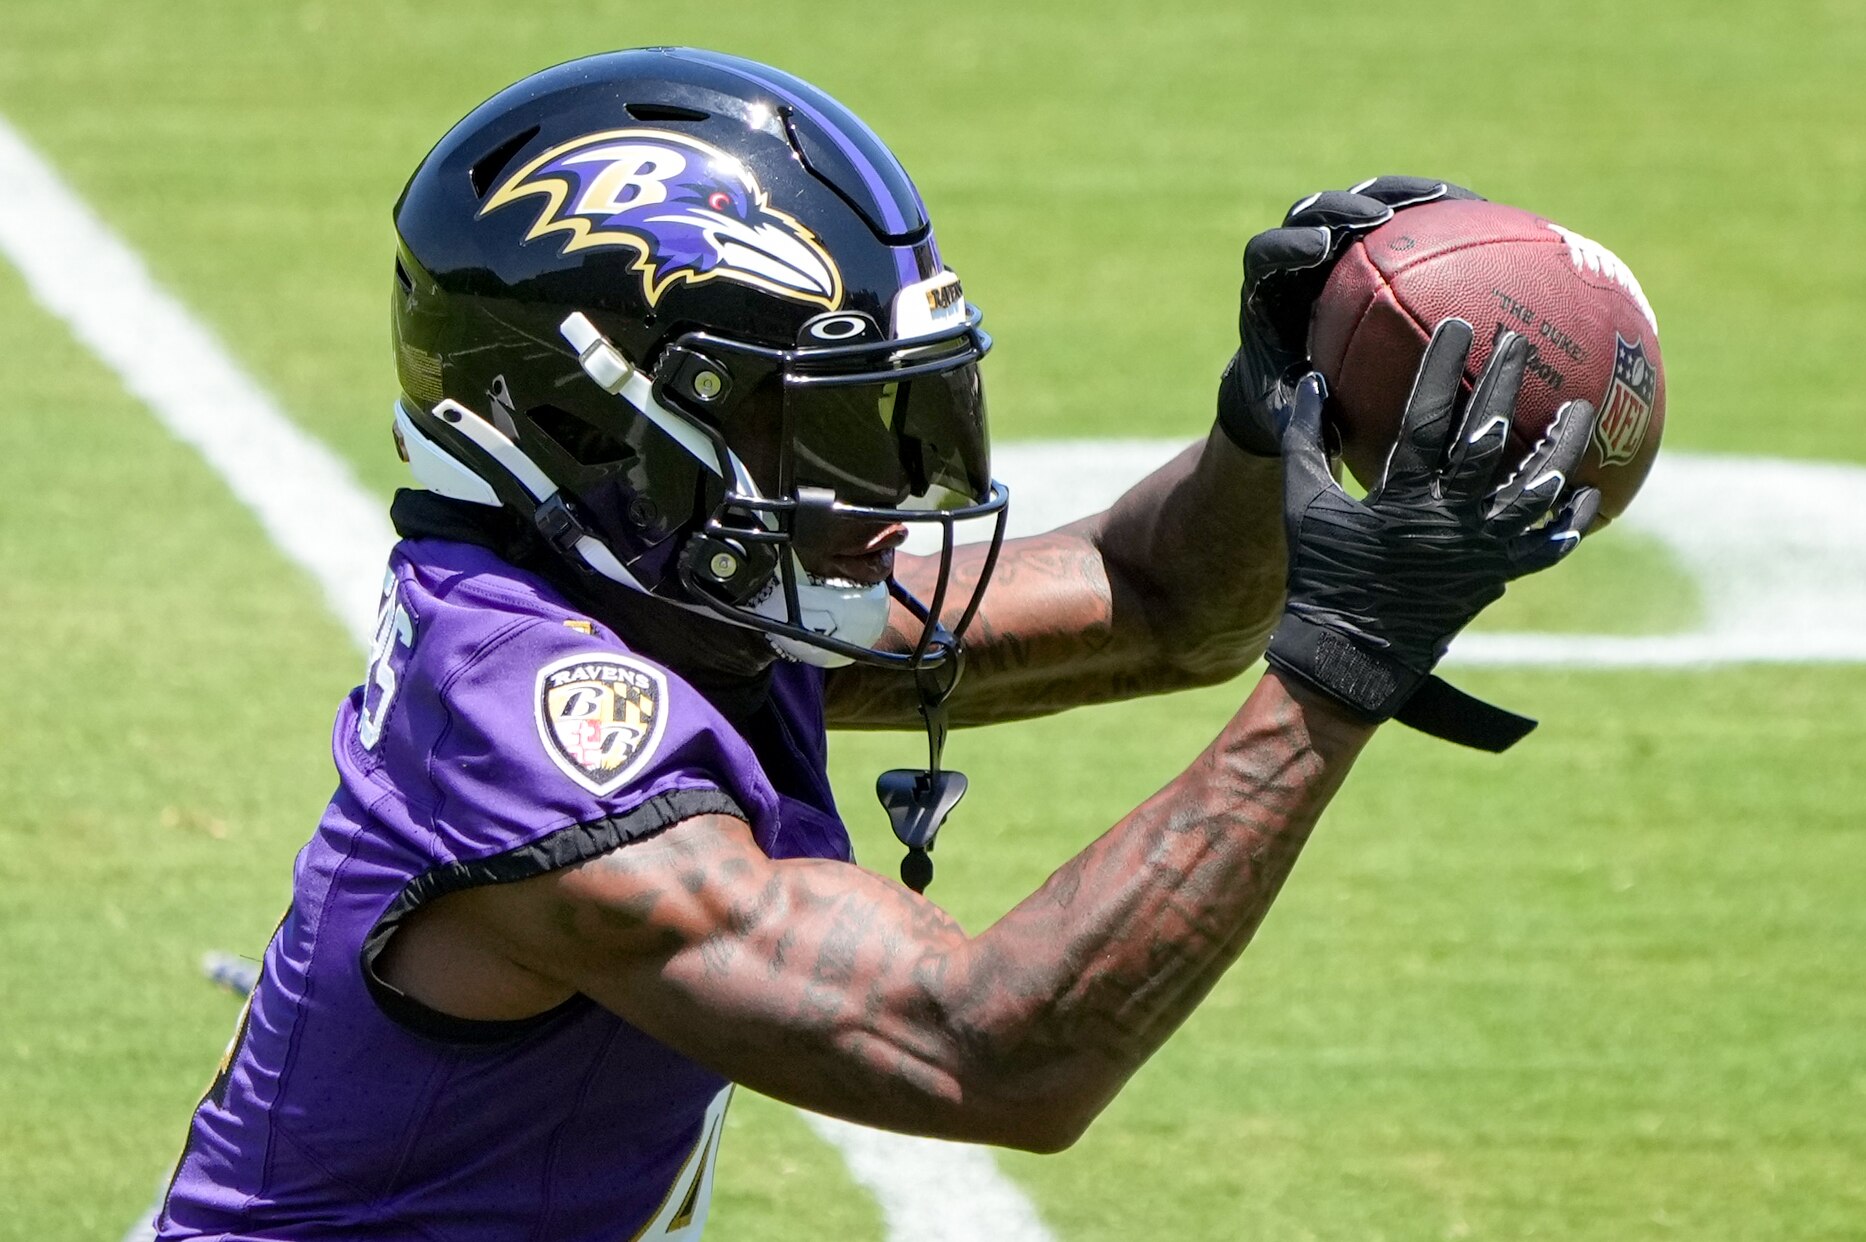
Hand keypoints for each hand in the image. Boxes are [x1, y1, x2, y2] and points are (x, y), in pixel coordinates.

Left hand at [1216, 176, 1483, 455]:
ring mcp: (1332, 245)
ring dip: (1396, 196)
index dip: (1289, 245)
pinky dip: (1433, 212)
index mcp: (1266, 291)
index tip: (1318, 247)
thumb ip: (1301, 413)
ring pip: (1359, 203)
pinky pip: (1400, 218)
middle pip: (1313, 213)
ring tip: (1439, 199)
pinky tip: (1479, 213)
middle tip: (1379, 218)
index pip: (1267, 254)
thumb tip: (1326, 422)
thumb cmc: (1287, 401)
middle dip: (1345, 209)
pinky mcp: (1366, 242)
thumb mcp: (1290, 413)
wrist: (1289, 382)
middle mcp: (1294, 259)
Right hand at [1265, 320, 1600, 722]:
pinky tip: (1590, 492)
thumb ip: (1306, 444)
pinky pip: (1544, 546)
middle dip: (1506, 386)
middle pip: (1488, 441)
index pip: (1427, 420)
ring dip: (1561, 447)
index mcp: (1401, 498)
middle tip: (1521, 343)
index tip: (1459, 326)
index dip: (1443, 370)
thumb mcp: (1304, 507)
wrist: (1349, 659)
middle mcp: (1448, 520)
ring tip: (1582, 408)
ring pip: (1534, 490)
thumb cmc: (1321, 578)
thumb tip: (1311, 383)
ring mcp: (1479, 550)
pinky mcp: (1495, 577)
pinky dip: (1569, 519)